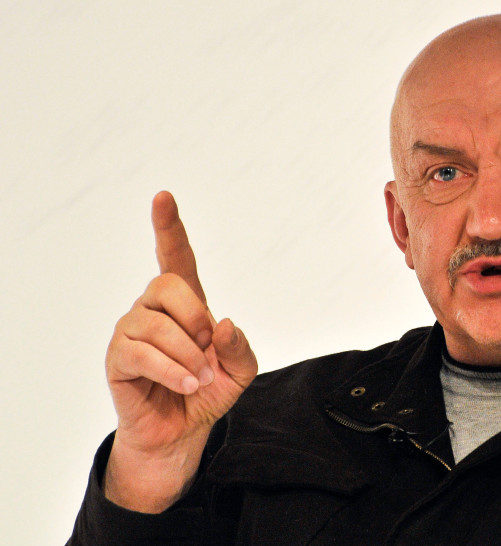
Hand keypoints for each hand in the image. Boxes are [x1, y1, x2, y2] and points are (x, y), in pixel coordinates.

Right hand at [103, 191, 257, 511]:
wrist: (182, 432)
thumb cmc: (208, 392)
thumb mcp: (240, 371)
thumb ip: (241, 347)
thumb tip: (223, 324)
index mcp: (186, 304)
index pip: (176, 258)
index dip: (169, 228)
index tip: (163, 197)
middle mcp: (154, 309)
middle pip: (167, 283)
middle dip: (194, 316)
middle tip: (207, 348)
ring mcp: (132, 331)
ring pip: (154, 322)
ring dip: (186, 355)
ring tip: (197, 378)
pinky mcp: (118, 358)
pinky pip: (140, 353)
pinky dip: (171, 371)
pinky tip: (185, 385)